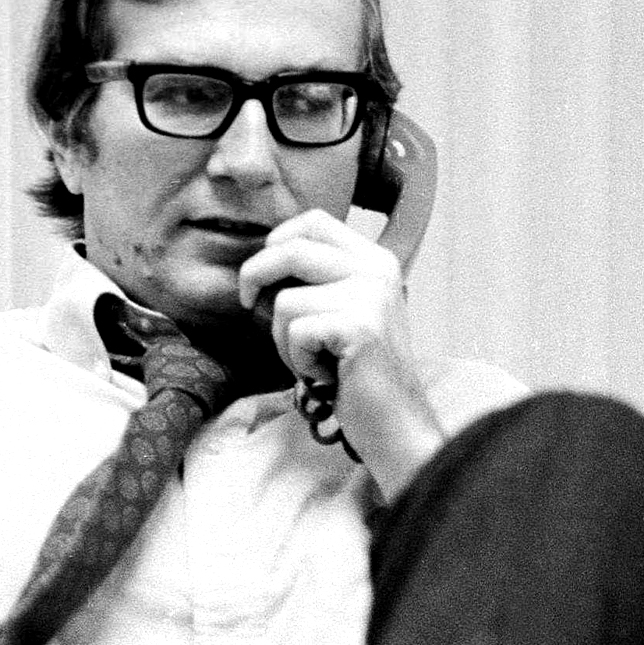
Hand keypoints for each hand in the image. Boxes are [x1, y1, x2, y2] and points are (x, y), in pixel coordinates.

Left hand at [237, 209, 445, 501]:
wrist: (396, 423)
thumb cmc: (360, 375)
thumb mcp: (345, 313)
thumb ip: (318, 282)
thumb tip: (260, 263)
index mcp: (375, 261)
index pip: (314, 221)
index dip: (277, 239)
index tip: (262, 269)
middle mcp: (377, 270)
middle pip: (290, 250)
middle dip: (255, 276)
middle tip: (247, 303)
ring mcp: (370, 296)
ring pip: (285, 301)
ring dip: (285, 340)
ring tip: (316, 361)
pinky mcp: (359, 326)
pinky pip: (296, 332)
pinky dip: (299, 361)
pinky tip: (327, 375)